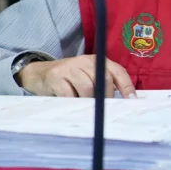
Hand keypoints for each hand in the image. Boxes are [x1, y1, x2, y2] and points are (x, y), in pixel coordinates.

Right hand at [17, 55, 136, 97]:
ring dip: (89, 101)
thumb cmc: (70, 79)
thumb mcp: (88, 75)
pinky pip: (69, 94)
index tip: (131, 100)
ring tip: (86, 107)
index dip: (126, 86)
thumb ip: (103, 84)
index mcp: (97, 60)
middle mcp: (84, 61)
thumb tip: (123, 101)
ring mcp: (69, 68)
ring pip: (87, 88)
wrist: (39, 73)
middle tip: (104, 109)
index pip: (117, 71)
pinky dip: (74, 102)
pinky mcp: (55, 78)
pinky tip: (72, 105)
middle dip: (106, 97)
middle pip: (103, 79)